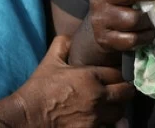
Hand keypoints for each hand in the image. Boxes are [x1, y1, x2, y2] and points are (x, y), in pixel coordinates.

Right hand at [13, 35, 133, 127]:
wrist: (28, 116)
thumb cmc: (39, 89)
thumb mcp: (50, 61)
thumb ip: (63, 44)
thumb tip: (70, 36)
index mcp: (91, 76)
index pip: (119, 73)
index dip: (118, 74)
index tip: (116, 76)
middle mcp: (98, 96)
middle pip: (126, 93)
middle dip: (123, 91)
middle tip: (118, 92)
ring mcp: (95, 117)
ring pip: (120, 113)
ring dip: (116, 109)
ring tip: (110, 107)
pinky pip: (108, 127)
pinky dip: (107, 124)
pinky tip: (101, 120)